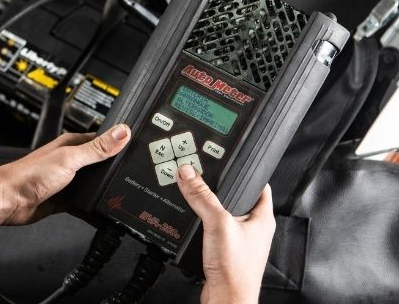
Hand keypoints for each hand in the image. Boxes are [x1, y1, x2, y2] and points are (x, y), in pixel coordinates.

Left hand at [0, 124, 130, 224]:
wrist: (8, 200)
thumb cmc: (29, 175)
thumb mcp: (70, 158)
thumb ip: (98, 148)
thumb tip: (122, 132)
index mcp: (72, 145)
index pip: (102, 140)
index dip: (119, 143)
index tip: (137, 147)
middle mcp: (70, 161)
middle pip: (100, 165)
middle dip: (114, 171)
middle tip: (133, 176)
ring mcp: (67, 181)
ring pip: (93, 185)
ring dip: (103, 191)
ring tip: (121, 195)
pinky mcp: (64, 199)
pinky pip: (84, 204)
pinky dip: (93, 209)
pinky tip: (102, 214)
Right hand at [176, 164, 275, 303]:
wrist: (226, 299)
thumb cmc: (235, 269)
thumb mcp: (217, 223)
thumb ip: (202, 196)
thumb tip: (189, 173)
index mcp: (263, 218)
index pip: (260, 185)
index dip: (248, 171)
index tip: (234, 161)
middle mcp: (255, 229)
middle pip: (239, 199)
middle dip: (222, 189)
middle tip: (208, 178)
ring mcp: (241, 242)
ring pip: (225, 216)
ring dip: (210, 208)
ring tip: (198, 200)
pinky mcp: (227, 252)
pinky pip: (215, 231)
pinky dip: (203, 226)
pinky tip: (194, 226)